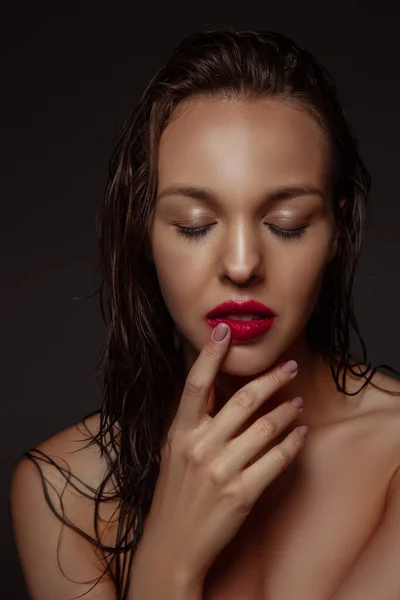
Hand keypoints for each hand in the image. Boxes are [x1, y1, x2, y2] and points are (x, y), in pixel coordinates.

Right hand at [138, 323, 305, 585]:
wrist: (172, 545)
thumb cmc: (173, 494)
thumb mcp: (173, 451)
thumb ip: (192, 420)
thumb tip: (215, 387)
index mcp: (179, 432)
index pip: (195, 384)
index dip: (210, 354)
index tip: (225, 330)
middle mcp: (199, 447)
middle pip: (243, 399)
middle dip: (272, 378)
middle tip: (289, 367)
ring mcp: (221, 470)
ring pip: (266, 427)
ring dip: (288, 410)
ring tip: (297, 402)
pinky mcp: (242, 493)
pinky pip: (276, 459)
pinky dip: (293, 442)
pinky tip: (300, 432)